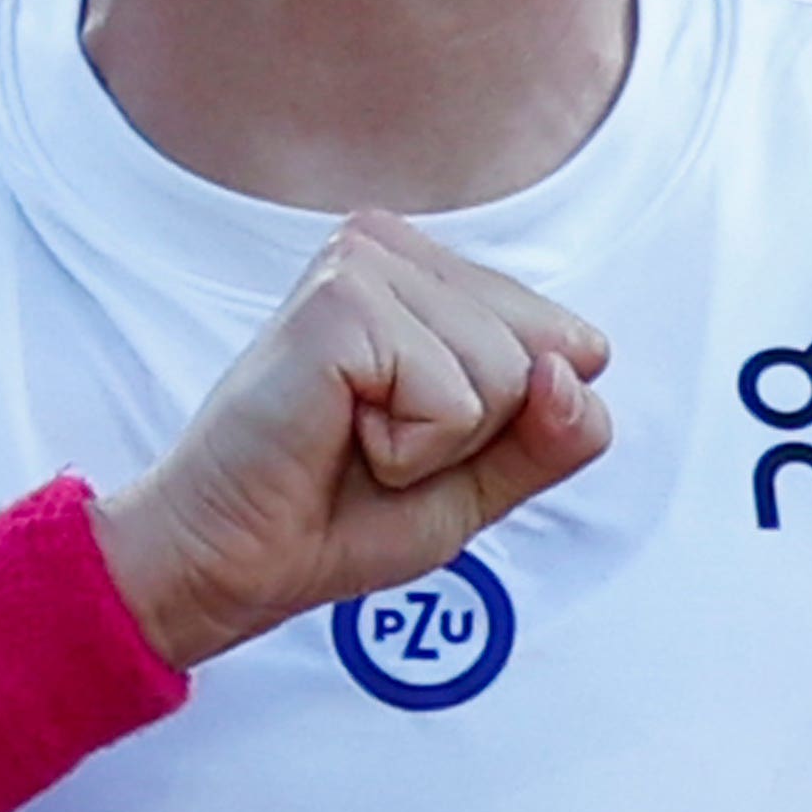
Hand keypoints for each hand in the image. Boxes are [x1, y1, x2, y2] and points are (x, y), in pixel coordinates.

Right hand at [94, 215, 612, 663]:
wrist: (229, 562)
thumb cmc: (335, 516)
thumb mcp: (481, 483)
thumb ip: (554, 434)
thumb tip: (581, 363)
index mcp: (432, 275)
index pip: (571, 342)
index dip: (511, 427)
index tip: (413, 443)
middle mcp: (396, 250)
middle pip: (545, 355)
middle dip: (478, 436)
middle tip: (376, 450)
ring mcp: (365, 264)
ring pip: (507, 374)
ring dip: (439, 446)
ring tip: (353, 442)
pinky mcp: (342, 300)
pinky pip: (457, 397)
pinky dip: (411, 450)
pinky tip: (338, 436)